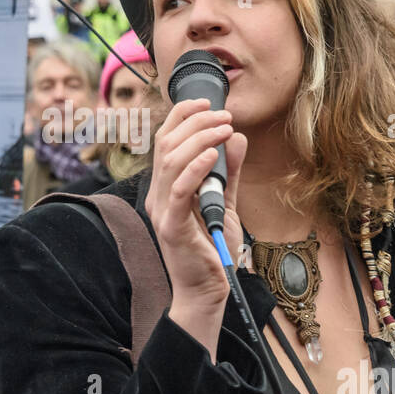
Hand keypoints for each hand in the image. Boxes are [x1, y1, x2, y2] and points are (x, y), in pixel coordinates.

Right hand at [143, 99, 246, 358]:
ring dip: (199, 138)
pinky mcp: (171, 226)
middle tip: (224, 115)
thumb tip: (236, 138)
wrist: (206, 291)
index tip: (207, 102)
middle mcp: (158, 195)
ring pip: (170, 160)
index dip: (182, 115)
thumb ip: (230, 173)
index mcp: (166, 187)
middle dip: (195, 121)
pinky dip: (195, 167)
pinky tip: (214, 154)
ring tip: (223, 129)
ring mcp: (162, 210)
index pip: (164, 140)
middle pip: (166, 144)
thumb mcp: (225, 203)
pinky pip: (179, 189)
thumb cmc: (212, 249)